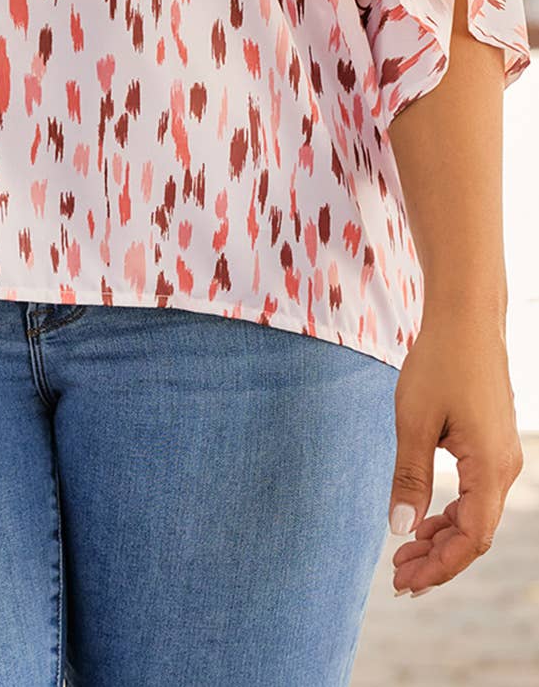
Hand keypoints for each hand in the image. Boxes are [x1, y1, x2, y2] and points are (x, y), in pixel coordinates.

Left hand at [388, 312, 523, 596]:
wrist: (466, 319)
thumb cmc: (439, 363)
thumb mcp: (413, 420)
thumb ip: (409, 477)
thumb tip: (401, 530)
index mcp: (490, 468)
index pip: (472, 540)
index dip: (439, 567)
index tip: (403, 582)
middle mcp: (504, 468)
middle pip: (475, 534)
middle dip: (437, 560)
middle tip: (397, 576)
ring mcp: (502, 457)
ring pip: (476, 516)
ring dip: (442, 537)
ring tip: (403, 553)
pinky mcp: (492, 445)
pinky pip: (476, 495)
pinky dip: (450, 513)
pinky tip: (423, 520)